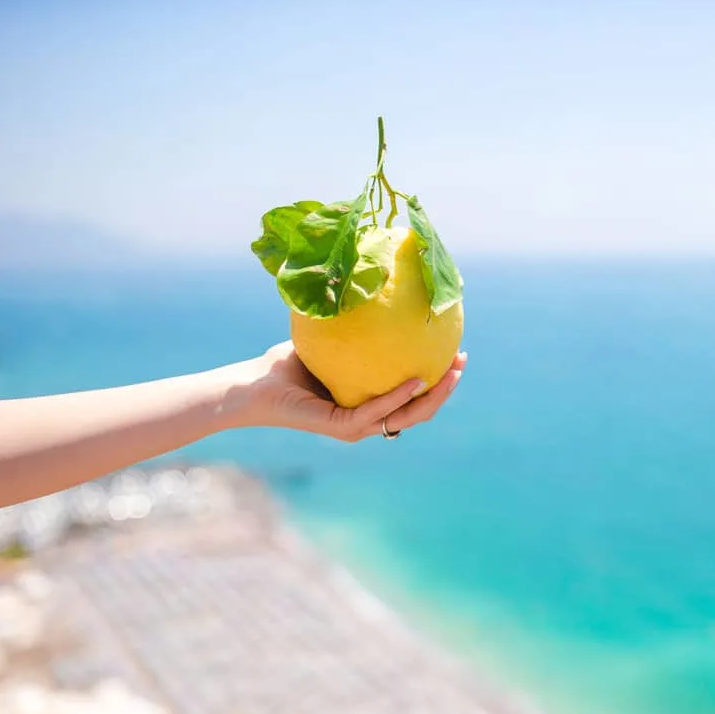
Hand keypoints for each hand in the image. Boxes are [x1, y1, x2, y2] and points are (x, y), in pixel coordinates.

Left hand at [228, 341, 465, 441]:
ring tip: (450, 373)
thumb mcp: (332, 338)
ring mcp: (356, 427)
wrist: (253, 386)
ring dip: (433, 397)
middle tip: (461, 363)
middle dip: (445, 390)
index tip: (456, 354)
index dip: (438, 381)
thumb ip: (357, 325)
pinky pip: (377, 412)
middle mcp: (366, 420)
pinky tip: (415, 380)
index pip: (413, 398)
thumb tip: (376, 286)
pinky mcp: (341, 427)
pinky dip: (399, 397)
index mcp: (369, 404)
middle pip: (419, 411)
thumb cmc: (286, 363)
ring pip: (407, 417)